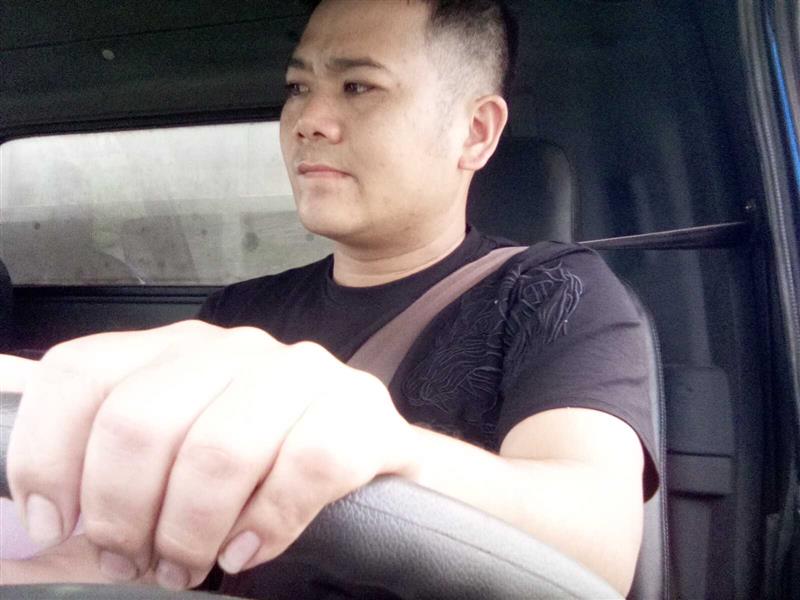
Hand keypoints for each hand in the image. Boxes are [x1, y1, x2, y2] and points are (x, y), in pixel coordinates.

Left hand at [4, 321, 414, 589]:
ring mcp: (302, 373)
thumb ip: (91, 486)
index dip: (47, 457)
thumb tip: (15, 534)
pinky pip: (301, 470)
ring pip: (218, 451)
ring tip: (188, 564)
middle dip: (122, 513)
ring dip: (190, 532)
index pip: (82, 374)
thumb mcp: (168, 464)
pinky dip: (265, 525)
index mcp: (176, 349)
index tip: (54, 524)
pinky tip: (249, 550)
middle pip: (142, 421)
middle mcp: (236, 348)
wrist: (367, 459)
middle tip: (133, 559)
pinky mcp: (358, 411)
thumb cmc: (257, 469)